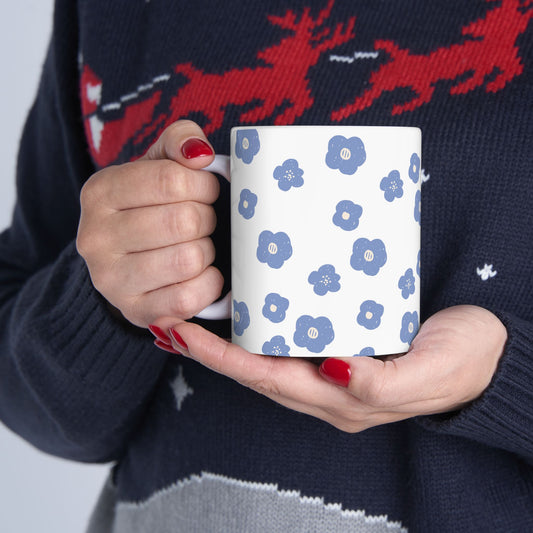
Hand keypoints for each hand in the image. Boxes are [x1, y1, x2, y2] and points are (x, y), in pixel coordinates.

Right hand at [76, 120, 222, 326]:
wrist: (126, 261)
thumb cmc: (150, 207)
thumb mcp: (158, 164)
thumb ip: (180, 142)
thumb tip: (200, 153)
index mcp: (100, 192)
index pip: (172, 180)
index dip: (204, 185)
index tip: (205, 191)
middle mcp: (95, 237)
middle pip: (184, 221)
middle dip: (206, 218)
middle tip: (202, 221)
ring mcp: (111, 280)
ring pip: (189, 259)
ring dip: (206, 251)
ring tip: (197, 246)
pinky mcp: (135, 311)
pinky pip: (189, 298)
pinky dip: (209, 284)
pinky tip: (201, 274)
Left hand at [155, 305, 506, 431]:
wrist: (490, 353)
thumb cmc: (464, 362)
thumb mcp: (429, 372)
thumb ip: (381, 382)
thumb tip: (332, 370)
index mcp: (343, 399)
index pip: (266, 379)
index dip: (220, 358)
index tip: (180, 332)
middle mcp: (329, 389)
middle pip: (256, 371)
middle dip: (209, 350)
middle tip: (170, 319)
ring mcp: (334, 370)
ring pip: (268, 359)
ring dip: (229, 341)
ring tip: (194, 314)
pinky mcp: (344, 347)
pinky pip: (291, 342)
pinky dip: (261, 330)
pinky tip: (248, 310)